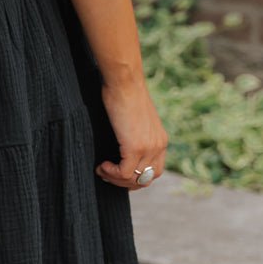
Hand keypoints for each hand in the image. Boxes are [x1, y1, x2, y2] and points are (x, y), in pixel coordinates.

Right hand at [95, 76, 168, 190]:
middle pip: (147, 178)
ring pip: (135, 179)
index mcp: (160, 139)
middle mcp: (159, 146)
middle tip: (109, 175)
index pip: (154, 170)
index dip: (136, 176)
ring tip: (102, 169)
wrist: (124, 81)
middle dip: (127, 183)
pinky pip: (124, 173)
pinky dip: (111, 173)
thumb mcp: (135, 118)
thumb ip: (135, 133)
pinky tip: (101, 165)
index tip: (117, 171)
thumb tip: (122, 146)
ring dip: (116, 179)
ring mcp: (149, 148)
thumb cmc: (124, 93)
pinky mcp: (135, 147)